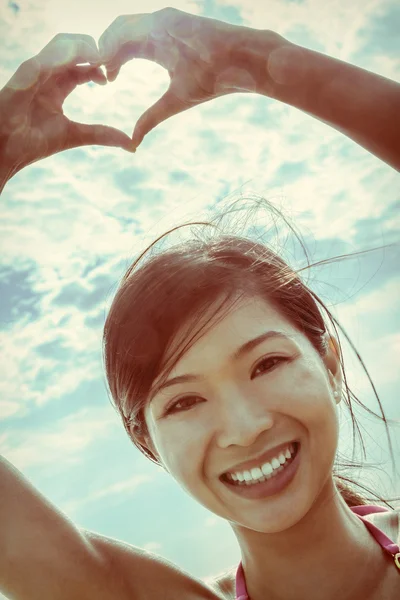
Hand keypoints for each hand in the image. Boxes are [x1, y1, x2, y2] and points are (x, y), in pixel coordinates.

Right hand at [0, 34, 134, 176]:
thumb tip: (132, 144)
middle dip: (93, 49)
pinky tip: (81, 60)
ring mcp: (35, 72)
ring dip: (83, 47)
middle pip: (73, 47)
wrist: (7, 151)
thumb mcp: (75, 136)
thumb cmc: (33, 142)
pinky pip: (47, 57)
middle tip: (110, 59)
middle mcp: (46, 74)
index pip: (81, 67)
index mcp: (57, 86)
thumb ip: (102, 135)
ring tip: (100, 55)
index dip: (98, 67)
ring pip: (61, 45)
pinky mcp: (26, 74)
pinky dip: (66, 55)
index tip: (110, 77)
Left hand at [99, 8, 256, 148]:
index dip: (109, 62)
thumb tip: (133, 140)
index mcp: (157, 46)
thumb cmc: (215, 81)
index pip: (123, 48)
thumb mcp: (175, 101)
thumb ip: (152, 116)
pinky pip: (135, 28)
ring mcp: (162, 22)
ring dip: (106, 47)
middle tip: (92, 74)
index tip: (102, 81)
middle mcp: (157, 29)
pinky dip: (118, 42)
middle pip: (116, 34)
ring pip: (121, 28)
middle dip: (102, 52)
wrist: (241, 65)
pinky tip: (110, 60)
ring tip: (98, 69)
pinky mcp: (168, 21)